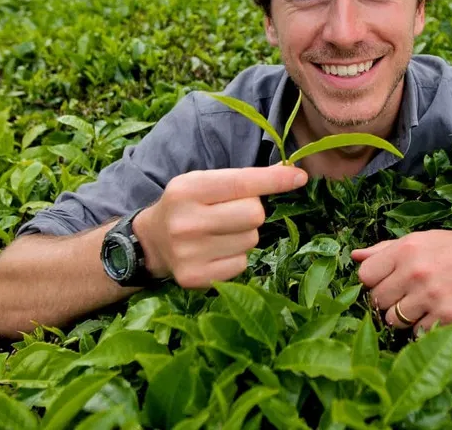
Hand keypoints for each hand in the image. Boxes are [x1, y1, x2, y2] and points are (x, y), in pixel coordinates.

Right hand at [133, 165, 306, 287]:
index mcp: (187, 189)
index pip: (242, 182)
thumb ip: (244, 179)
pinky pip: (242, 263)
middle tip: (232, 212)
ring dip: (245, 234)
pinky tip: (216, 251)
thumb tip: (292, 172)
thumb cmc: (188, 205)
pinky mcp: (195, 278)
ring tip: (221, 231)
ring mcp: (188, 253)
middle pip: (254, 215)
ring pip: (251, 240)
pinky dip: (236, 256)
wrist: (152, 242)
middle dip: (252, 211)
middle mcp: (186, 221)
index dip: (274, 180)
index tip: (299, 177)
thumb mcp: (205, 182)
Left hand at [352, 230, 451, 331]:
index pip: (365, 275)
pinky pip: (418, 333)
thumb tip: (354, 256)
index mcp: (407, 248)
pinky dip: (426, 329)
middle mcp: (415, 271)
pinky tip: (439, 314)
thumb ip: (386, 249)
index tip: (389, 283)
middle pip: (377, 300)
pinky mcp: (447, 316)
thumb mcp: (424, 240)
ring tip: (424, 306)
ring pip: (394, 321)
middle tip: (408, 296)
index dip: (375, 282)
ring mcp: (431, 295)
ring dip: (405, 318)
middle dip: (389, 302)